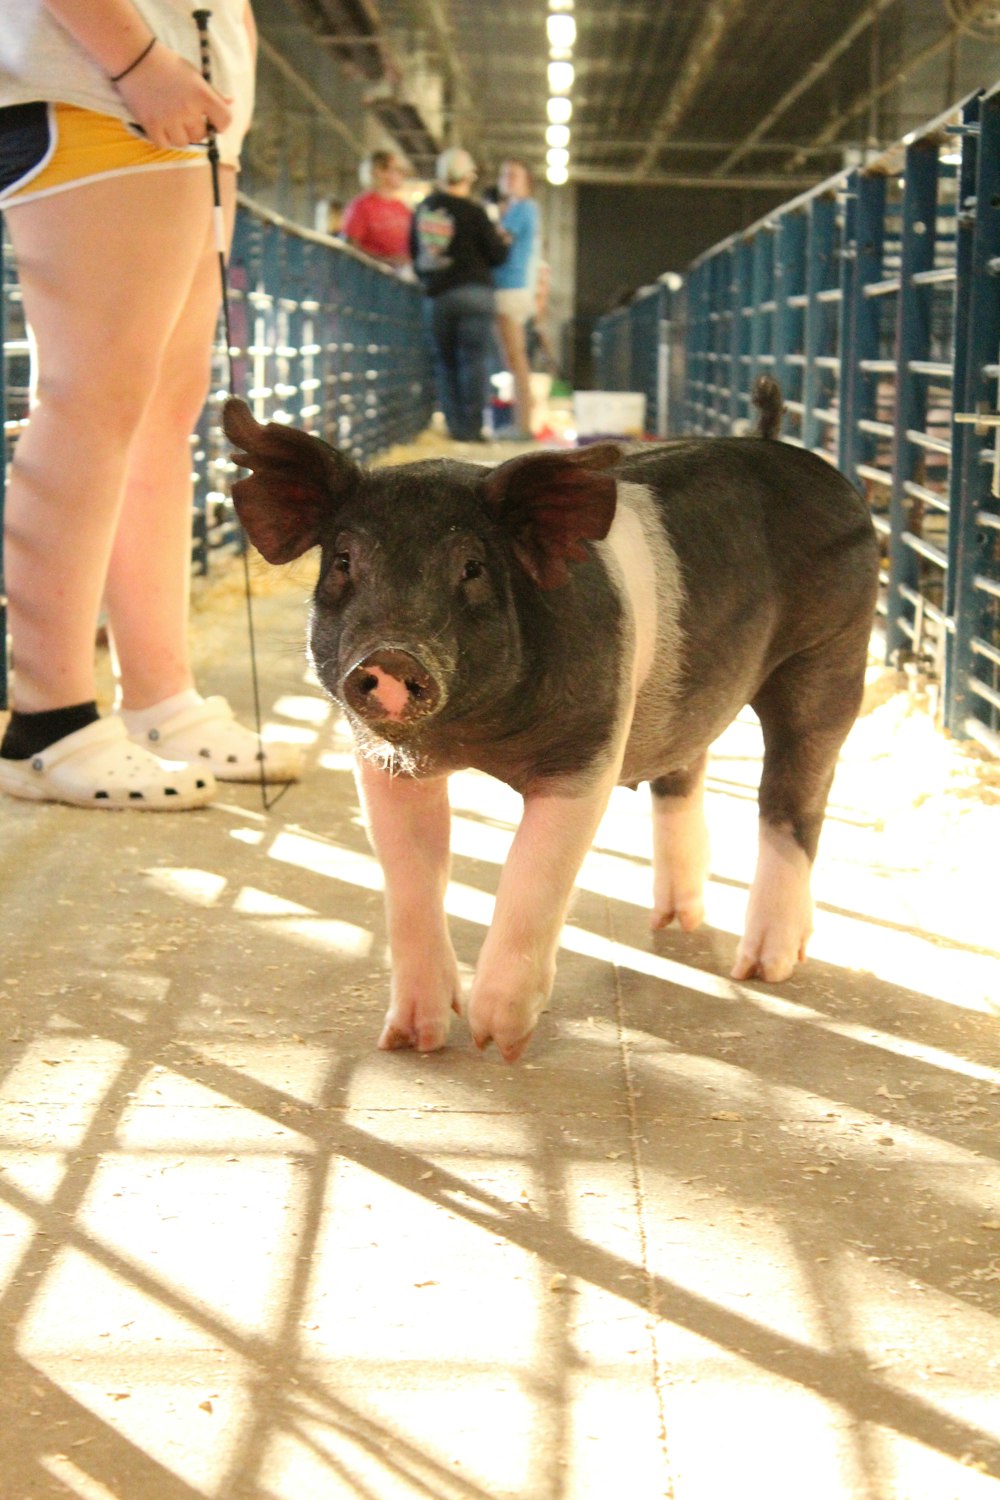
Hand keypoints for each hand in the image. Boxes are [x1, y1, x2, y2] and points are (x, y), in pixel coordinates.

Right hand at [115, 44, 232, 148]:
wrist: (135, 57)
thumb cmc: (168, 64)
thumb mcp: (194, 75)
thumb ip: (213, 92)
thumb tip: (230, 102)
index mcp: (202, 95)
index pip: (224, 121)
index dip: (221, 125)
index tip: (213, 123)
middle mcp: (188, 109)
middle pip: (200, 135)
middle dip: (196, 130)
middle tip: (186, 118)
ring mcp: (169, 118)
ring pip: (183, 143)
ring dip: (180, 136)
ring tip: (172, 122)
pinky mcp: (151, 124)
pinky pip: (164, 144)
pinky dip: (163, 139)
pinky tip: (161, 126)